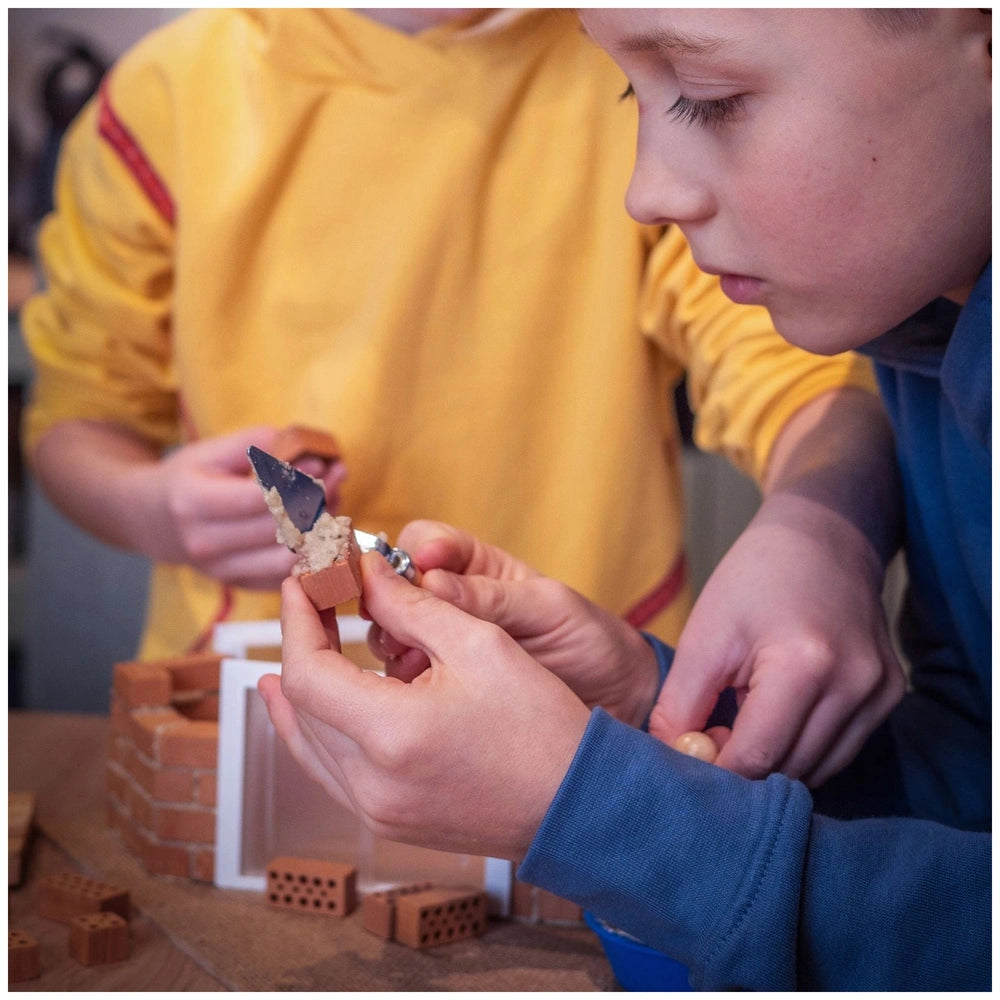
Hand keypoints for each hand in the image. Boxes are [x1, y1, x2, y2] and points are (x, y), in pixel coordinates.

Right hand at [140, 426, 345, 588]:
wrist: (153, 520)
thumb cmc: (188, 478)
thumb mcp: (213, 450)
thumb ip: (262, 444)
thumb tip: (313, 454)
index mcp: (194, 502)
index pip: (259, 499)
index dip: (298, 485)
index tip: (322, 468)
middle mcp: (205, 543)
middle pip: (279, 530)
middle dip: (317, 504)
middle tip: (337, 479)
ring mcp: (222, 571)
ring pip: (289, 558)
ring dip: (320, 531)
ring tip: (333, 501)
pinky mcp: (239, 585)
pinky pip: (286, 575)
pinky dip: (310, 552)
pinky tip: (321, 526)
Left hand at [258, 553, 590, 860]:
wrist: (578, 803)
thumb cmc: (540, 723)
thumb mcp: (479, 644)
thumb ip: (412, 605)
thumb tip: (367, 575)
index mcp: (391, 735)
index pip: (306, 671)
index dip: (296, 619)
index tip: (302, 583)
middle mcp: (370, 783)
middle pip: (300, 706)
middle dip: (298, 645)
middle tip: (311, 601)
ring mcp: (376, 810)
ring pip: (307, 743)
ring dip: (299, 689)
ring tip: (300, 643)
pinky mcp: (389, 821)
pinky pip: (330, 771)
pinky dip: (317, 729)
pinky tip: (319, 705)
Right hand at [367, 521, 660, 727]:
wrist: (617, 702)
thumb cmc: (590, 640)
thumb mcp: (550, 608)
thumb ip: (493, 595)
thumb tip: (432, 578)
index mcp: (480, 569)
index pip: (426, 542)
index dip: (414, 551)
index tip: (420, 568)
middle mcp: (455, 602)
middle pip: (395, 587)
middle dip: (390, 600)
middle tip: (401, 623)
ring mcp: (446, 646)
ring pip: (393, 630)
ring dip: (392, 640)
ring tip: (411, 658)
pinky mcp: (444, 686)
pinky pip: (406, 674)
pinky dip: (403, 678)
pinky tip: (416, 688)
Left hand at [648, 494, 905, 785]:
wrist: (822, 537)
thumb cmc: (754, 579)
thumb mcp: (705, 634)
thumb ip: (681, 704)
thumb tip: (670, 758)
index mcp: (804, 666)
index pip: (757, 757)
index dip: (716, 770)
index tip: (689, 757)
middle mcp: (854, 685)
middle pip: (790, 770)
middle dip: (743, 769)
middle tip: (710, 739)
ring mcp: (880, 693)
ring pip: (817, 769)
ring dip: (774, 762)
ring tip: (741, 722)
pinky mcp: (890, 696)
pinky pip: (840, 751)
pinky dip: (803, 749)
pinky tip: (775, 717)